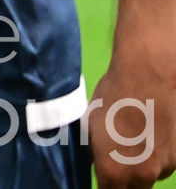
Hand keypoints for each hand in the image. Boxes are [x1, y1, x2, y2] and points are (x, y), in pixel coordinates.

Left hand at [89, 41, 175, 186]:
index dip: (104, 186)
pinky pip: (164, 164)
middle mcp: (143, 176)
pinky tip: (151, 134)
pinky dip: (158, 156)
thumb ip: (97, 155)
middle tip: (115, 161)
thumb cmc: (112, 98)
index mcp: (114, 172)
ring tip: (135, 139)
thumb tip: (100, 165)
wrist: (148, 77)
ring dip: (141, 168)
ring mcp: (165, 167)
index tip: (103, 177)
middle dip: (122, 182)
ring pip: (150, 177)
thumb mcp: (91, 127)